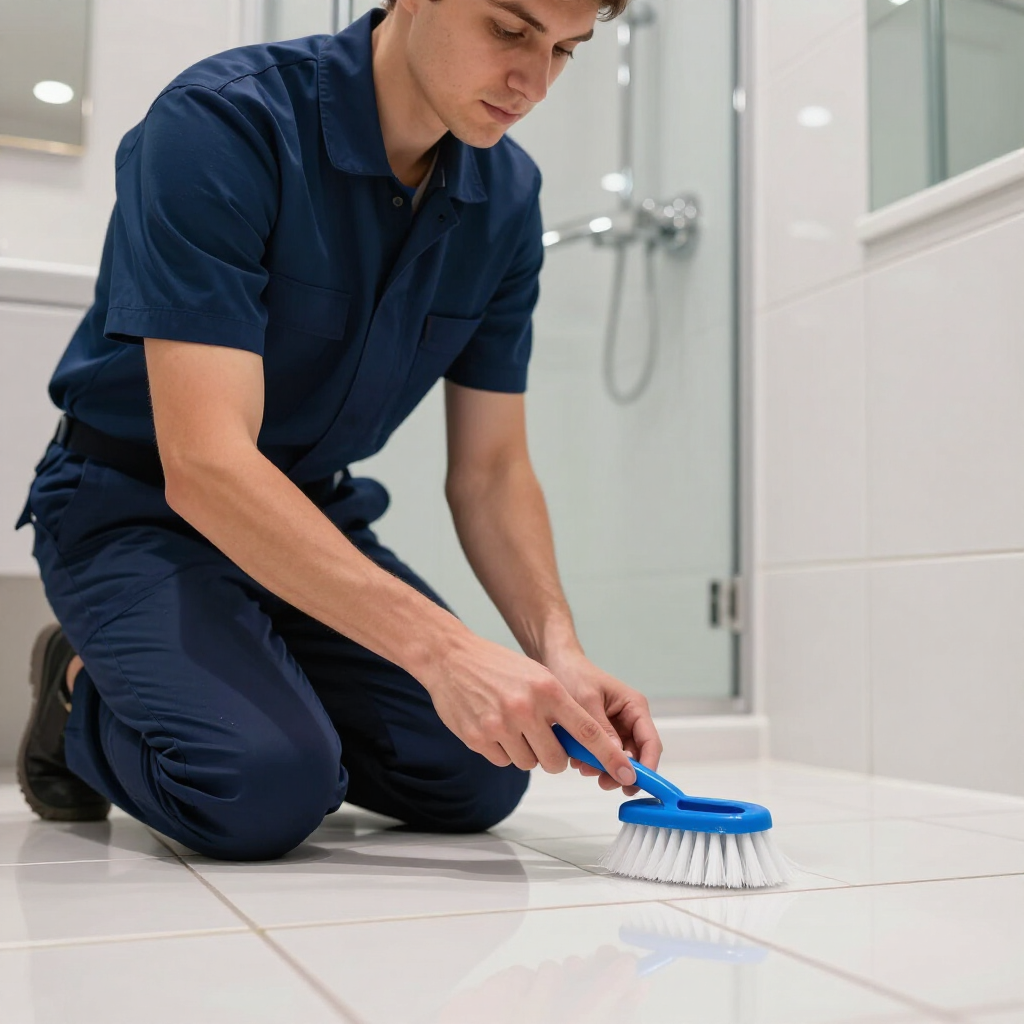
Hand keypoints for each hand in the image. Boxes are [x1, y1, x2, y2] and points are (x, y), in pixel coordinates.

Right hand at [421, 633, 638, 785]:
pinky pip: (503, 762)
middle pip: (556, 760)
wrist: (450, 657)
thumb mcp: (538, 676)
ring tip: (511, 724)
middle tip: (542, 737)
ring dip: (525, 751)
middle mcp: (525, 708)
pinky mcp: (477, 739)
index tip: (627, 773)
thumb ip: (560, 708)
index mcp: (547, 689)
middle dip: (554, 757)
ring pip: (528, 763)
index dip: (610, 756)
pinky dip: (502, 750)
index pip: (588, 731)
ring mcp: (499, 725)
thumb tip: (583, 744)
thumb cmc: (498, 666)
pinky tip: (493, 726)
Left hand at [545, 648, 661, 796]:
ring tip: (583, 768)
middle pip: (636, 755)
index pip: (650, 743)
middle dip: (620, 770)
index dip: (647, 767)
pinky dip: (592, 760)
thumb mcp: (586, 702)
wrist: (556, 663)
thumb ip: (602, 731)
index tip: (634, 786)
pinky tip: (577, 760)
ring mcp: (617, 726)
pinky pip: (603, 752)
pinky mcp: (602, 732)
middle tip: (602, 783)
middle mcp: (630, 718)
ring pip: (619, 757)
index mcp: (635, 706)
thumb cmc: (574, 674)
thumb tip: (618, 761)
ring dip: (604, 767)